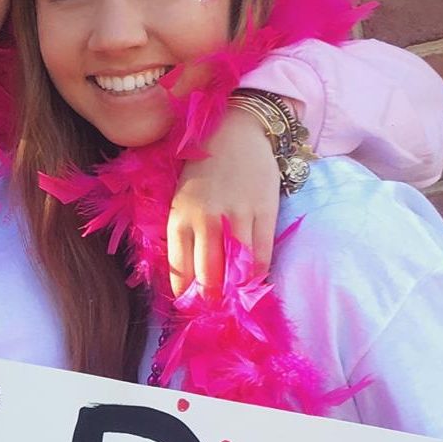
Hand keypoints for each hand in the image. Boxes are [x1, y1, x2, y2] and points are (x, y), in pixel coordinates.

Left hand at [169, 112, 280, 296]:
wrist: (236, 130)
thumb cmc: (204, 170)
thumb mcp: (181, 200)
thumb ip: (184, 234)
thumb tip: (190, 278)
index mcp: (178, 217)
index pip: (180, 271)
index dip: (187, 296)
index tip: (192, 309)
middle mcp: (205, 219)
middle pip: (208, 276)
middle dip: (212, 300)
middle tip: (216, 311)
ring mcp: (236, 215)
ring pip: (237, 268)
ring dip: (237, 291)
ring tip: (236, 301)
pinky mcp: (264, 210)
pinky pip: (262, 254)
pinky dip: (259, 274)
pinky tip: (255, 281)